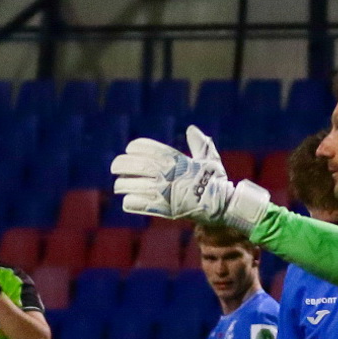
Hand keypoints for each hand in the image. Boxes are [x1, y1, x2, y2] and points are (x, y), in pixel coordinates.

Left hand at [111, 125, 269, 230]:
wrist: (222, 205)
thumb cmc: (216, 182)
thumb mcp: (209, 159)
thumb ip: (200, 144)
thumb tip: (191, 129)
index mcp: (173, 158)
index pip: (143, 147)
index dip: (133, 148)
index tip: (130, 151)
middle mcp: (165, 172)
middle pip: (131, 164)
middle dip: (119, 165)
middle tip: (115, 168)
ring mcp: (162, 191)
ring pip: (129, 184)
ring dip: (122, 185)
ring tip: (120, 186)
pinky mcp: (161, 209)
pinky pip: (135, 203)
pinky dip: (129, 202)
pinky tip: (128, 201)